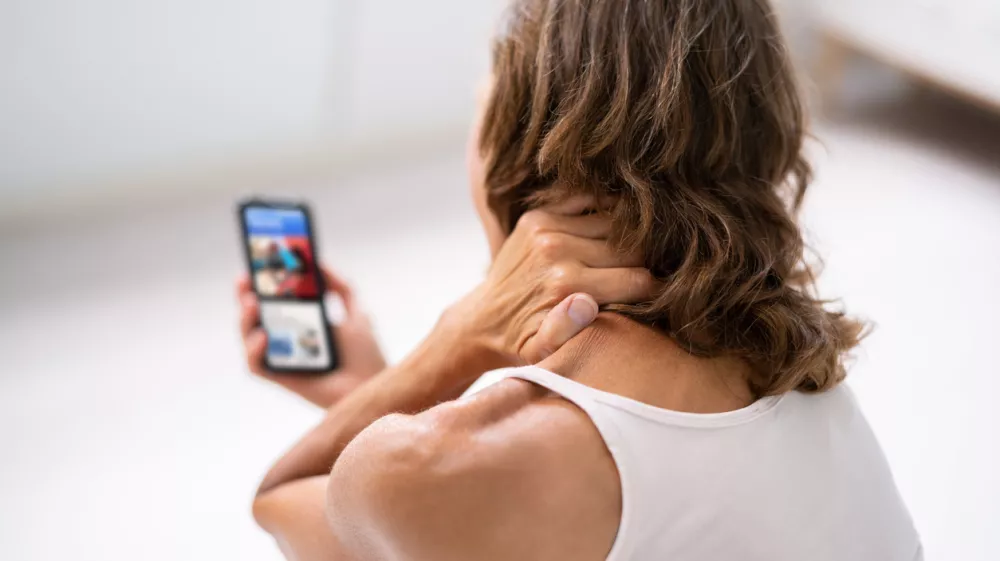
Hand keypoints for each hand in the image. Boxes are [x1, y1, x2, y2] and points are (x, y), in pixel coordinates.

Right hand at [237, 268, 386, 408]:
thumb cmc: (366, 355)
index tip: (257, 263)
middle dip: (244, 295)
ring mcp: (282, 359)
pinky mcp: (281, 378)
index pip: (274, 300)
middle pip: (255, 316)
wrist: (374, 385)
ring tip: (252, 303)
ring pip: (249, 338)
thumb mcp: (356, 312)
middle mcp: (287, 340)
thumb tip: (320, 262)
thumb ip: (341, 287)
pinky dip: (254, 350)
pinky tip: (264, 336)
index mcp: (302, 323)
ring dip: (244, 319)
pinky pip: (256, 366)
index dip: (261, 283)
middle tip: (245, 279)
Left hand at [445, 199, 657, 366]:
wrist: (483, 319)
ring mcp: (546, 228)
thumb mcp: (541, 353)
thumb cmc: (522, 341)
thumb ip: (565, 332)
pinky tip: (604, 232)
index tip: (655, 296)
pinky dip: (602, 212)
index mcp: (566, 285)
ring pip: (613, 222)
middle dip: (641, 264)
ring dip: (622, 240)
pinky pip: (587, 200)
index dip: (652, 289)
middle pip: (629, 249)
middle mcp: (557, 251)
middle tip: (640, 276)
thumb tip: (587, 304)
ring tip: (621, 257)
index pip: (637, 279)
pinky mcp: (538, 216)